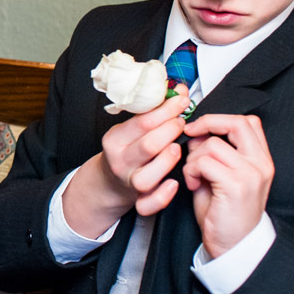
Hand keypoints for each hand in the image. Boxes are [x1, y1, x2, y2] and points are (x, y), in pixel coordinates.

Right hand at [62, 86, 190, 237]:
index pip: (142, 122)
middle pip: (148, 146)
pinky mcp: (138, 200)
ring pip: (148, 177)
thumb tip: (179, 89)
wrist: (111, 180)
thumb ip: (153, 111)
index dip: (166, 109)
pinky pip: (149, 204)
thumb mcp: (131, 128)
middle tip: (182, 122)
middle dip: (170, 131)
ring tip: (177, 148)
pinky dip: (163, 196)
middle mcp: (120, 161)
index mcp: (115, 139)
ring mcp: (130, 182)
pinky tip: (173, 183)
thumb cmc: (128, 149)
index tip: (182, 100)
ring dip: (167, 161)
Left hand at [182, 114, 274, 259]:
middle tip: (191, 134)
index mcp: (261, 160)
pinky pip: (204, 162)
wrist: (233, 245)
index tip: (200, 127)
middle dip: (208, 123)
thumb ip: (214, 152)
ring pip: (212, 144)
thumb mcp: (222, 175)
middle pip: (237, 123)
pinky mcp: (236, 186)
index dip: (220, 118)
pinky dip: (191, 171)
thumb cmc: (225, 211)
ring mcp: (250, 174)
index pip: (248, 122)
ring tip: (194, 175)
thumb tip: (197, 132)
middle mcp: (261, 164)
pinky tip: (194, 186)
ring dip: (193, 157)